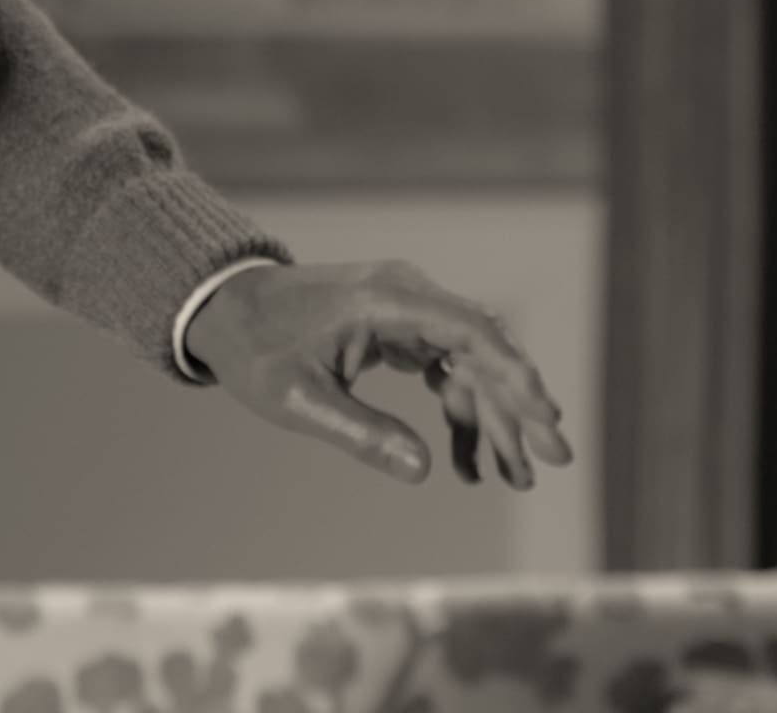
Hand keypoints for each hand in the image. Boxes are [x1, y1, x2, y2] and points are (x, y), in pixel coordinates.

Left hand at [182, 260, 573, 489]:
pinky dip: (461, 414)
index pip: (472, 331)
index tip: (546, 416)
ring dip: (493, 420)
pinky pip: (447, 371)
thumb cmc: (255, 348)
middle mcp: (408, 297)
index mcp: (389, 300)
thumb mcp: (298, 399)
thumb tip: (423, 471)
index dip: (514, 375)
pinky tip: (469, 464)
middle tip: (551, 463)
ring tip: (514, 478)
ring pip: (471, 366)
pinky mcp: (401, 330)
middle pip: (483, 352)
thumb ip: (361, 434)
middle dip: (519, 409)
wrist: (224, 310)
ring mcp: (407, 312)